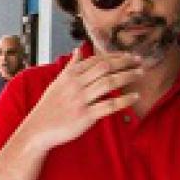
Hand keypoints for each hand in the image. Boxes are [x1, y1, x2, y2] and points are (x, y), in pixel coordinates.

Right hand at [23, 49, 141, 151]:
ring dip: (127, 76)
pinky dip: (124, 100)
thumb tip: (79, 50)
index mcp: (69, 75)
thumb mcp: (58, 82)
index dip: (115, 56)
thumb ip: (71, 66)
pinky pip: (109, 105)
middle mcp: (75, 85)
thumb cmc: (49, 106)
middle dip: (124, 62)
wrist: (38, 128)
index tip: (129, 55)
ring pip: (109, 83)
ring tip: (140, 73)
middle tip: (139, 61)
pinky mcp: (85, 116)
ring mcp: (80, 100)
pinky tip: (135, 96)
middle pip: (105, 68)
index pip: (96, 60)